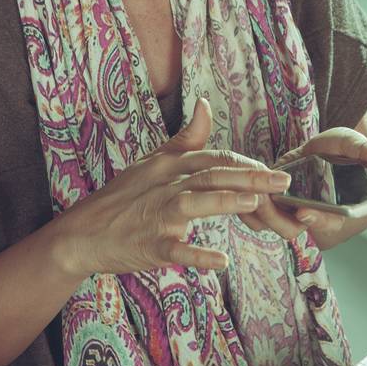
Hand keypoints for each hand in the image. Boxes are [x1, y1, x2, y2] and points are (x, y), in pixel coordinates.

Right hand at [51, 97, 292, 275]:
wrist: (83, 233)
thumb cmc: (123, 196)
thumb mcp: (153, 161)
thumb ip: (185, 138)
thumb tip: (205, 104)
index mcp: (171, 166)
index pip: (214, 158)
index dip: (247, 164)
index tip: (278, 171)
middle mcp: (165, 186)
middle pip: (211, 176)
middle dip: (249, 177)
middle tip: (283, 183)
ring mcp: (156, 215)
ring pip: (192, 204)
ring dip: (223, 201)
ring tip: (254, 202)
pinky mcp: (149, 245)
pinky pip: (174, 249)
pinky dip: (196, 255)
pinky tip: (221, 260)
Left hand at [238, 126, 366, 242]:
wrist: (320, 150)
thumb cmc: (341, 151)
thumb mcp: (351, 144)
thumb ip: (364, 150)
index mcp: (338, 210)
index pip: (329, 224)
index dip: (318, 221)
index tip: (304, 212)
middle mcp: (312, 216)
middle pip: (293, 229)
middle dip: (278, 218)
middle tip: (266, 199)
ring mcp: (290, 212)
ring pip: (271, 224)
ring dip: (259, 211)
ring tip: (252, 191)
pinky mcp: (272, 204)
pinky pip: (255, 214)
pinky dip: (246, 204)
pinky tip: (240, 188)